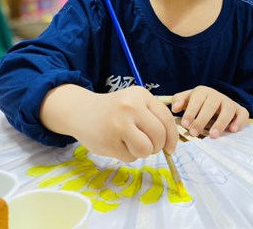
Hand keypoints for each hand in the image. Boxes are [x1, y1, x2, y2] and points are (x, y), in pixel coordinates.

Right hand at [41, 85, 177, 161]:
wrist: (80, 111)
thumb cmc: (113, 110)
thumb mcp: (134, 103)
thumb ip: (153, 116)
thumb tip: (171, 142)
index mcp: (140, 95)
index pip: (166, 119)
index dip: (172, 137)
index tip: (170, 147)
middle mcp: (131, 107)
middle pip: (159, 136)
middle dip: (157, 146)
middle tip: (148, 146)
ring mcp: (119, 124)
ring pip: (146, 149)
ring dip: (142, 152)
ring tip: (131, 144)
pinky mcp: (109, 141)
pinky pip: (130, 157)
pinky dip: (127, 155)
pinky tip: (117, 144)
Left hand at [171, 86, 248, 138]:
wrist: (216, 103)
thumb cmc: (198, 104)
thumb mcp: (187, 100)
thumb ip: (178, 101)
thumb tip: (174, 108)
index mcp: (202, 91)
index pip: (197, 99)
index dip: (191, 111)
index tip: (185, 124)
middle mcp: (217, 95)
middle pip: (211, 106)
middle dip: (202, 120)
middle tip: (194, 132)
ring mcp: (229, 102)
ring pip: (228, 110)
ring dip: (221, 123)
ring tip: (212, 135)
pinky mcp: (240, 110)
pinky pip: (243, 114)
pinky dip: (239, 121)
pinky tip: (232, 130)